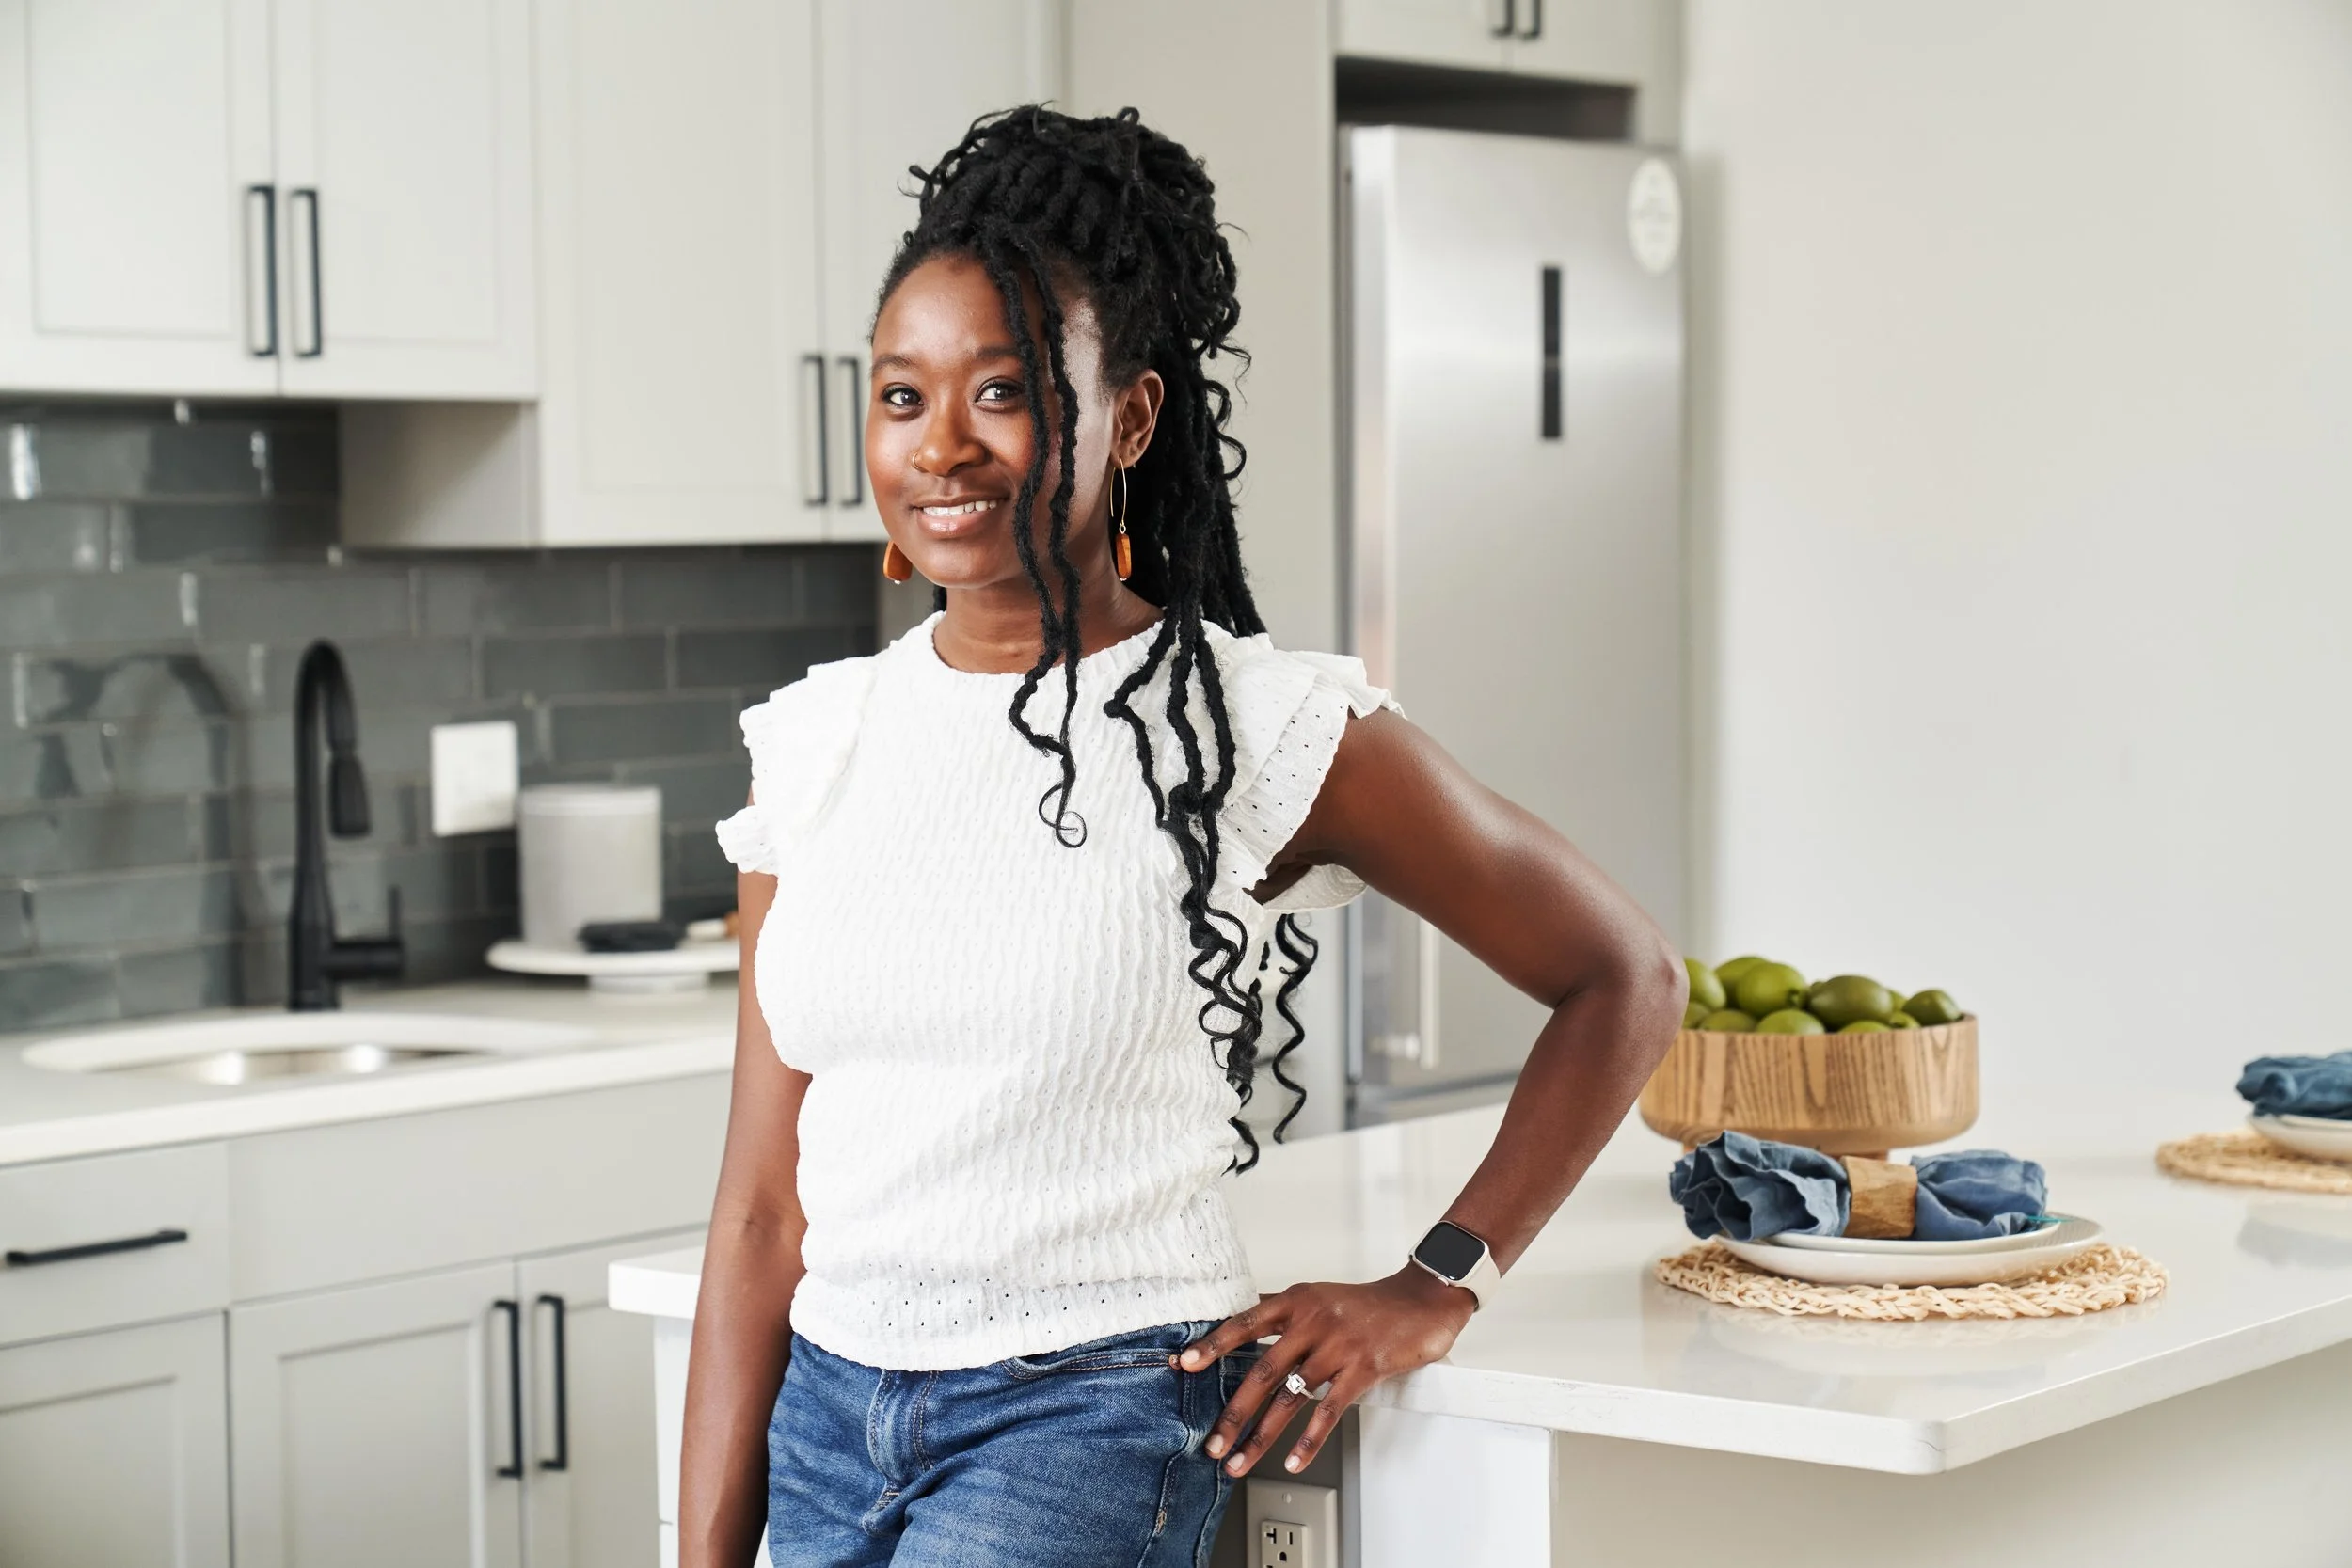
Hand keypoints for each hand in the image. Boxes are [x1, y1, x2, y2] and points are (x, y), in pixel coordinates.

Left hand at [1170, 1266, 1476, 1476]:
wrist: (1423, 1300)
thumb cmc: (1369, 1304)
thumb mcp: (1320, 1297)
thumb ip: (1285, 1312)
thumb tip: (1246, 1322)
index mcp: (1297, 1300)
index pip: (1245, 1322)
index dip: (1213, 1344)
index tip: (1185, 1364)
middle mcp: (1313, 1321)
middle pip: (1261, 1371)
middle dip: (1233, 1413)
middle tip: (1212, 1443)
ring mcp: (1338, 1346)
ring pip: (1290, 1398)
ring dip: (1261, 1436)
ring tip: (1240, 1461)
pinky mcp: (1363, 1369)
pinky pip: (1329, 1411)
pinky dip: (1309, 1441)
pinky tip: (1293, 1461)